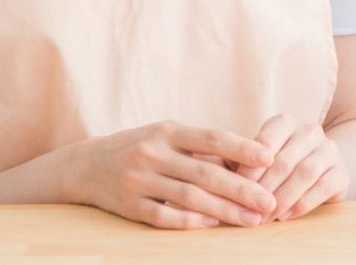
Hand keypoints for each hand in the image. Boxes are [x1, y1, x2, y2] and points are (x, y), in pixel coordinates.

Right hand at [66, 120, 277, 228]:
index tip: (270, 158)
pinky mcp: (130, 205)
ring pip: (189, 198)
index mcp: (168, 131)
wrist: (85, 165)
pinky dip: (191, 222)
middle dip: (242, 188)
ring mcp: (139, 180)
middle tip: (269, 201)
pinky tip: (214, 225)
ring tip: (251, 219)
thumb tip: (248, 158)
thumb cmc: (141, 147)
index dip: (242, 148)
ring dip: (224, 210)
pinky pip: (165, 216)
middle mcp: (153, 153)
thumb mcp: (167, 136)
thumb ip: (201, 147)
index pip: (212, 137)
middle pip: (205, 173)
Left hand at [236, 113, 348, 220]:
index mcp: (285, 122)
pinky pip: (323, 187)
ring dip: (282, 199)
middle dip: (264, 190)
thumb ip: (239, 165)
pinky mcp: (341, 171)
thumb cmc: (275, 167)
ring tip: (266, 217)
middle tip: (249, 212)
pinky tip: (285, 216)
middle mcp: (310, 131)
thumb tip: (219, 180)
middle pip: (284, 161)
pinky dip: (302, 204)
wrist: (316, 171)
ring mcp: (329, 150)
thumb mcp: (256, 161)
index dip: (249, 170)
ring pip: (304, 173)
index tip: (236, 191)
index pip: (264, 144)